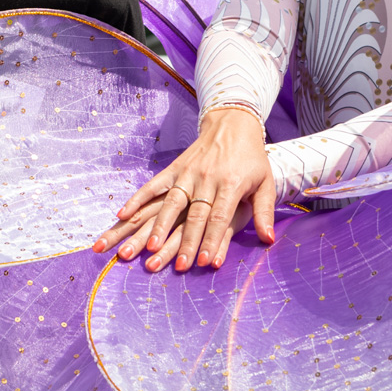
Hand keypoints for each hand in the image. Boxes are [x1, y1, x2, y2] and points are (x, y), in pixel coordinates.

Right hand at [92, 106, 275, 271]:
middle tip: (180, 266)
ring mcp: (187, 173)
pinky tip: (123, 215)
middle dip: (186, 242)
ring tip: (150, 248)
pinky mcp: (174, 168)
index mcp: (230, 184)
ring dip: (160, 226)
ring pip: (171, 203)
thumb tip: (268, 240)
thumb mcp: (265, 183)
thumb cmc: (251, 159)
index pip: (219, 218)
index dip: (211, 241)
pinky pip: (153, 186)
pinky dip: (137, 199)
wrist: (233, 124)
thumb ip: (264, 212)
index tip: (204, 263)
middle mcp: (206, 179)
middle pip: (194, 216)